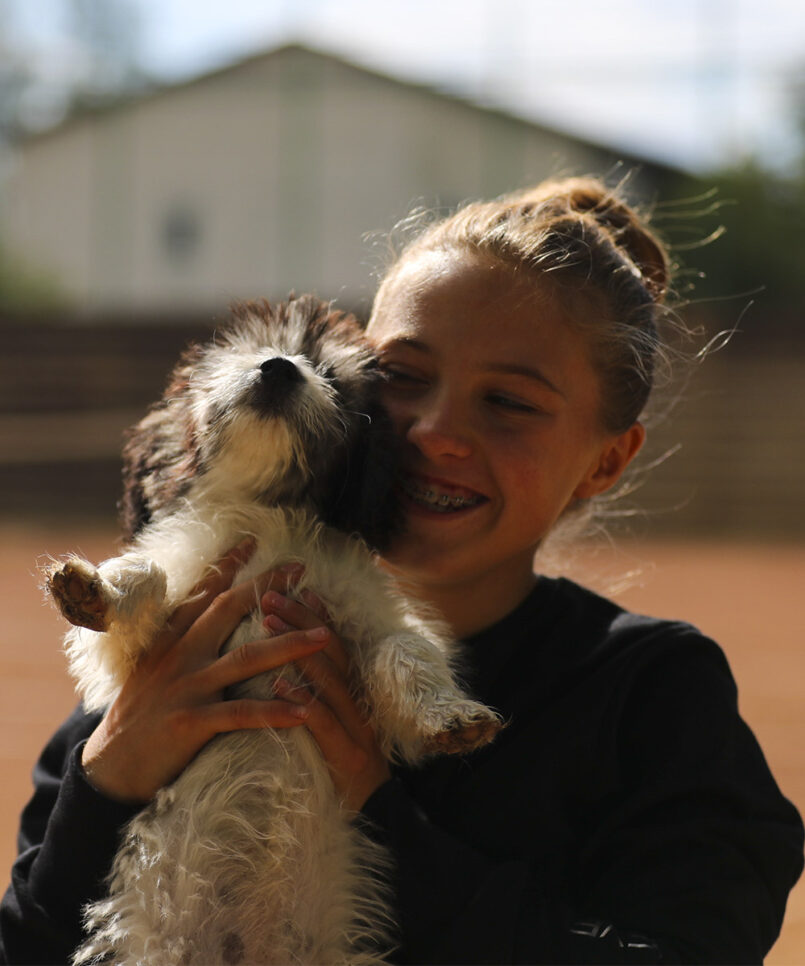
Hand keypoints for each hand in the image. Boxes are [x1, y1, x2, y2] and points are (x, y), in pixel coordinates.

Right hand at [82, 540, 328, 803]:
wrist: (108, 768)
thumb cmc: (138, 718)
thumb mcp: (152, 669)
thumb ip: (178, 643)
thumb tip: (203, 619)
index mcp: (171, 640)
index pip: (202, 593)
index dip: (228, 565)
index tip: (253, 541)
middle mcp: (180, 656)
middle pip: (230, 610)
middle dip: (269, 587)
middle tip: (302, 568)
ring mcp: (187, 687)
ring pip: (247, 658)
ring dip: (290, 644)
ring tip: (325, 635)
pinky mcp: (191, 723)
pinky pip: (241, 714)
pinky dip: (274, 711)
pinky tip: (305, 711)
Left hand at [261, 586, 390, 811]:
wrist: (376, 823)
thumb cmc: (341, 775)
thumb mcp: (334, 729)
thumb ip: (320, 698)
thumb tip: (287, 667)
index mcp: (355, 695)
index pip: (334, 644)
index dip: (313, 614)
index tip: (290, 587)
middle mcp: (359, 704)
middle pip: (331, 651)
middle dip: (299, 618)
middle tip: (268, 594)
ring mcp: (357, 730)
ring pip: (329, 679)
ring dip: (296, 649)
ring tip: (267, 624)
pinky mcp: (348, 757)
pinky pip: (324, 724)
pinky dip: (302, 703)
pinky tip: (279, 687)